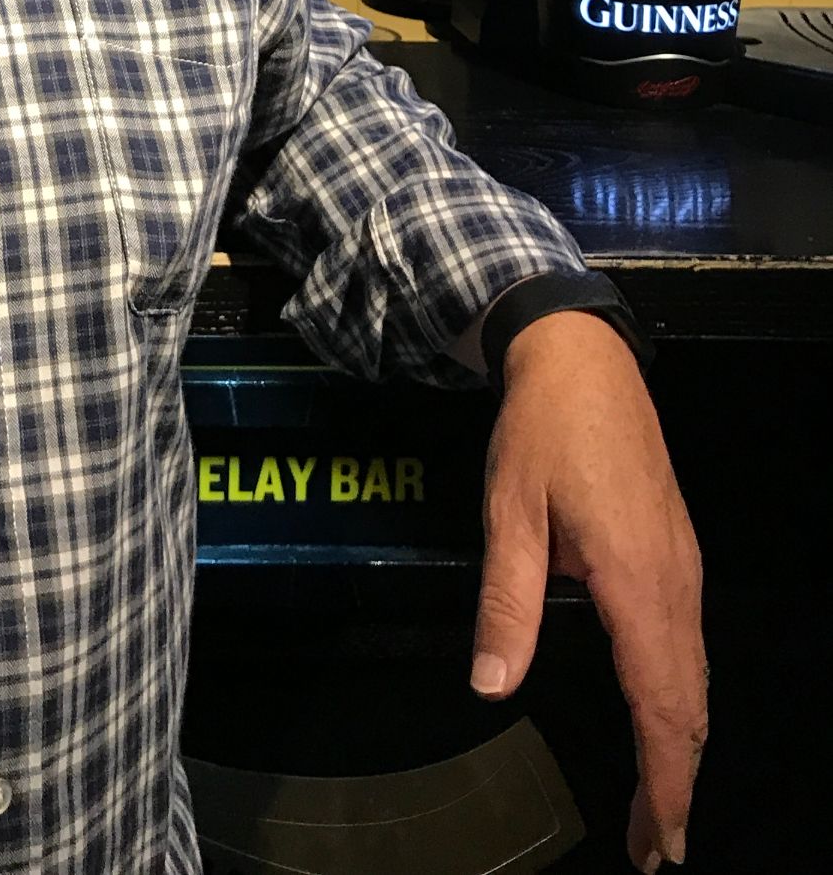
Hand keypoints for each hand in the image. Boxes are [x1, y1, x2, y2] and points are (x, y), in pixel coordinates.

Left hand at [471, 311, 705, 871]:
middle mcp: (675, 586)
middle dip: (676, 784)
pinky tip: (660, 726)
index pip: (662, 707)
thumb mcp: (509, 513)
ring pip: (694, 681)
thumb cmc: (542, 432)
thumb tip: (490, 685)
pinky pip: (688, 649)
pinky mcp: (677, 559)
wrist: (585, 359)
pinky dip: (680, 704)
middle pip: (689, 707)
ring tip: (658, 808)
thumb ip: (507, 602)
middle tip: (657, 850)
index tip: (661, 843)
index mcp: (637, 581)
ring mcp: (683, 571)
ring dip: (680, 748)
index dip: (664, 782)